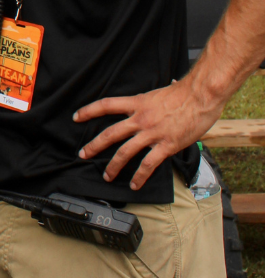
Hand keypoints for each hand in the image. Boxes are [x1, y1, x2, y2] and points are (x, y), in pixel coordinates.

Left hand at [74, 76, 223, 189]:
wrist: (200, 96)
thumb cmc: (183, 93)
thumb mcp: (158, 93)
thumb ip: (149, 101)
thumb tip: (153, 97)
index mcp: (136, 103)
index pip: (106, 105)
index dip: (89, 111)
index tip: (76, 117)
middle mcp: (140, 118)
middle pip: (110, 133)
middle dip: (94, 145)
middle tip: (83, 154)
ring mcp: (152, 133)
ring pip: (125, 152)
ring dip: (114, 165)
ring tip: (106, 175)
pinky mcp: (166, 146)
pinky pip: (148, 164)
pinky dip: (139, 177)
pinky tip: (134, 184)